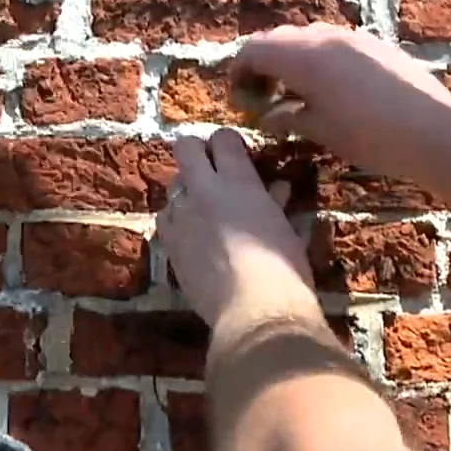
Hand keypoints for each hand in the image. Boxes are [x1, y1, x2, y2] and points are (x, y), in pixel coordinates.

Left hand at [159, 129, 315, 327]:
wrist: (255, 311)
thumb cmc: (285, 269)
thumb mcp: (285, 229)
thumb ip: (274, 203)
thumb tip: (276, 188)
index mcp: (239, 182)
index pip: (223, 139)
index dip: (229, 143)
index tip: (238, 155)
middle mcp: (204, 192)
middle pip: (185, 148)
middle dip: (197, 153)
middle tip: (213, 171)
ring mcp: (181, 219)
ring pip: (172, 186)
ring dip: (186, 192)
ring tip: (203, 210)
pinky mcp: (170, 247)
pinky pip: (165, 221)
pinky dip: (177, 223)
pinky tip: (192, 237)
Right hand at [231, 24, 450, 180]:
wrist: (431, 130)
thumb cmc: (369, 137)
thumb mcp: (321, 131)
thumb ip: (289, 118)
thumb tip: (267, 116)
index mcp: (303, 56)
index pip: (255, 49)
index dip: (239, 69)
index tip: (237, 93)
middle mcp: (325, 37)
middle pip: (280, 39)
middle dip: (264, 62)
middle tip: (262, 94)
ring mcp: (353, 37)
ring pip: (309, 38)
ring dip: (293, 59)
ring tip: (295, 92)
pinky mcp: (376, 45)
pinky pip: (335, 43)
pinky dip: (320, 59)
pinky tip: (329, 88)